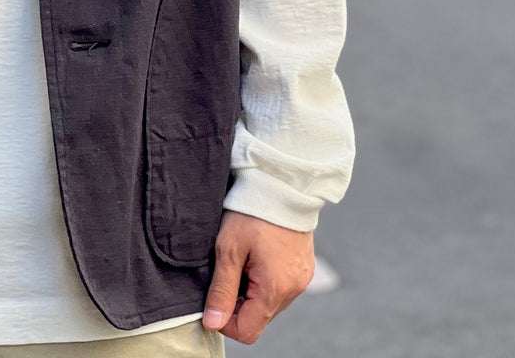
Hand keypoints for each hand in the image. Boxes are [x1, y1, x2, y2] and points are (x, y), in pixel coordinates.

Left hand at [202, 211, 314, 344]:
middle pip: (258, 319)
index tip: (212, 297)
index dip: (224, 321)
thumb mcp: (228, 249)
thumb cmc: (252, 212)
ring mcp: (301, 279)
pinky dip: (263, 281)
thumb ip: (221, 290)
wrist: (282, 184)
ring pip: (268, 304)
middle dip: (236, 304)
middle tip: (224, 272)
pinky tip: (255, 256)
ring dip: (250, 292)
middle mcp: (294, 290)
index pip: (247, 331)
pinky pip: (280, 288)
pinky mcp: (303, 268)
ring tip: (241, 260)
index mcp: (275, 288)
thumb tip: (211, 323)